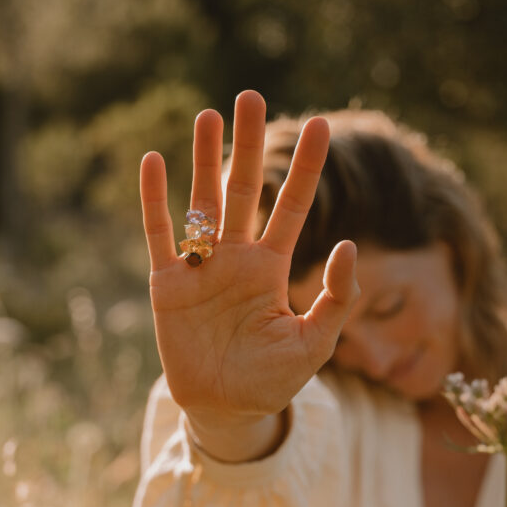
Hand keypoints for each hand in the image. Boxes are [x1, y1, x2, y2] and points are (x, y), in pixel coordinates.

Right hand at [140, 90, 358, 426]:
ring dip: (204, 161)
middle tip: (252, 96)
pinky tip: (155, 161)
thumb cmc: (273, 380)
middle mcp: (236, 258)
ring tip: (210, 117)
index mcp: (271, 267)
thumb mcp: (315, 343)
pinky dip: (154, 200)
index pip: (293, 206)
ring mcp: (200, 269)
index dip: (306, 168)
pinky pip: (160, 236)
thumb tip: (352, 246)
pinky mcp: (167, 285)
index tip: (321, 125)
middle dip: (248, 146)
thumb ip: (336, 299)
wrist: (228, 409)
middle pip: (243, 190)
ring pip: (202, 203)